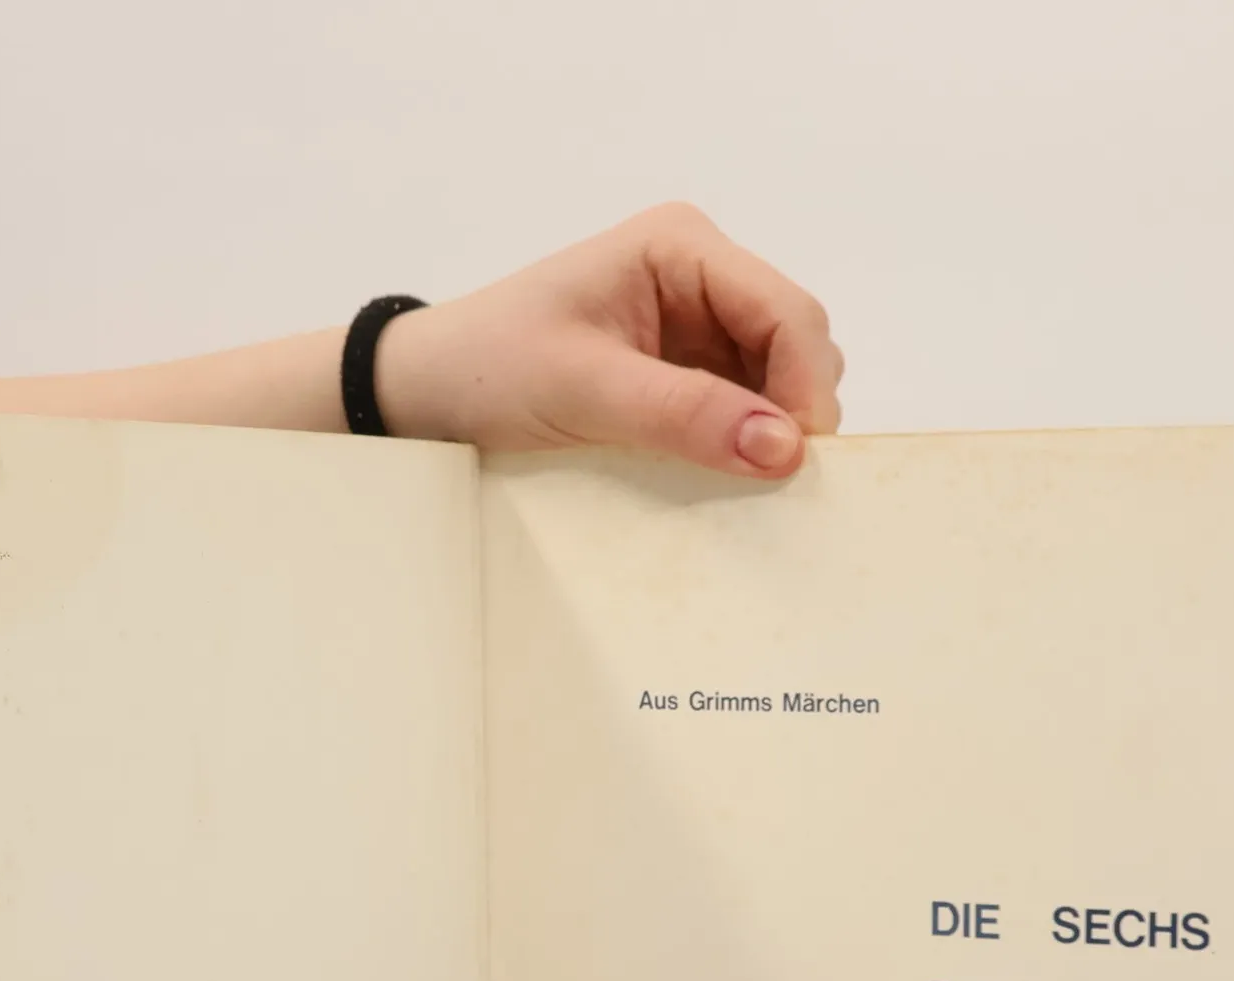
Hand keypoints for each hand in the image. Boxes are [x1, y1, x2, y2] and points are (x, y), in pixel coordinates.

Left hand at [375, 203, 843, 480]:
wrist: (428, 395)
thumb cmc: (488, 369)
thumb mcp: (585, 391)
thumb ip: (686, 415)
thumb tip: (783, 447)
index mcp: (681, 246)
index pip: (787, 311)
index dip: (806, 386)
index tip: (796, 460)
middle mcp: (702, 277)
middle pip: (798, 344)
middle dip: (795, 411)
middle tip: (769, 481)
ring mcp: (699, 327)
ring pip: (782, 382)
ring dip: (772, 432)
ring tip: (736, 478)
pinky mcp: (689, 375)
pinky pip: (747, 410)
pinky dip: (747, 445)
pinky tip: (721, 473)